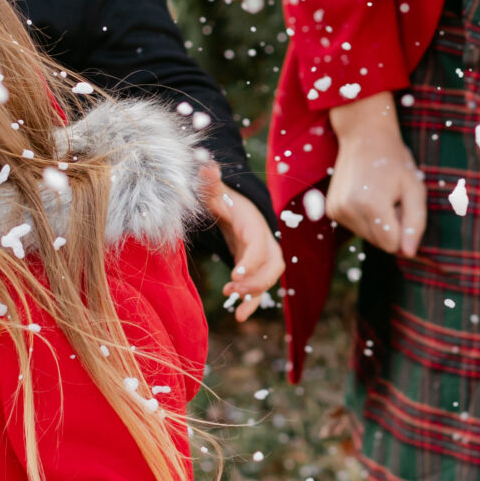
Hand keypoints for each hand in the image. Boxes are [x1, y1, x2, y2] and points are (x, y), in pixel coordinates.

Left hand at [198, 168, 283, 322]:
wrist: (235, 207)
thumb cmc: (223, 200)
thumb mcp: (215, 192)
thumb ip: (210, 182)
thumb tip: (206, 164)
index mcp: (254, 225)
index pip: (259, 245)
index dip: (251, 261)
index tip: (235, 274)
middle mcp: (265, 242)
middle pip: (273, 265)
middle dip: (257, 280)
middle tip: (234, 288)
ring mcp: (263, 257)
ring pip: (270, 279)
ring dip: (256, 293)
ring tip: (235, 304)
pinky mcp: (256, 268)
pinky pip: (261, 287)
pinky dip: (253, 302)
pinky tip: (239, 316)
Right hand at [327, 92, 426, 257]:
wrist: (364, 135)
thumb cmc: (395, 160)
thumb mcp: (415, 188)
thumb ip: (415, 223)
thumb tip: (408, 253)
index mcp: (371, 205)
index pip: (393, 246)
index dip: (403, 228)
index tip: (401, 203)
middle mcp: (348, 210)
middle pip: (380, 244)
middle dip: (390, 227)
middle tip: (391, 197)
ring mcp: (335, 211)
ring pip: (367, 237)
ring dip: (378, 222)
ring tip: (379, 193)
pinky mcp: (330, 210)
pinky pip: (356, 228)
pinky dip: (364, 218)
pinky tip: (366, 194)